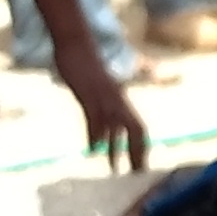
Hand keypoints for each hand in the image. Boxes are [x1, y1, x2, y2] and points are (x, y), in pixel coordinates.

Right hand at [58, 34, 145, 174]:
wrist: (75, 42)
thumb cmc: (84, 62)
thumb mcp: (96, 85)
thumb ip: (101, 102)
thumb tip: (100, 118)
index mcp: (120, 98)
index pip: (139, 126)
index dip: (142, 146)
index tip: (141, 165)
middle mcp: (117, 99)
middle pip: (136, 128)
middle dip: (138, 152)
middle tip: (136, 173)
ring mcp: (104, 96)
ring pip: (118, 127)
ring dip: (118, 150)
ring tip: (115, 169)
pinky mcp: (89, 94)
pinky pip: (96, 118)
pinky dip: (96, 135)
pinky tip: (94, 149)